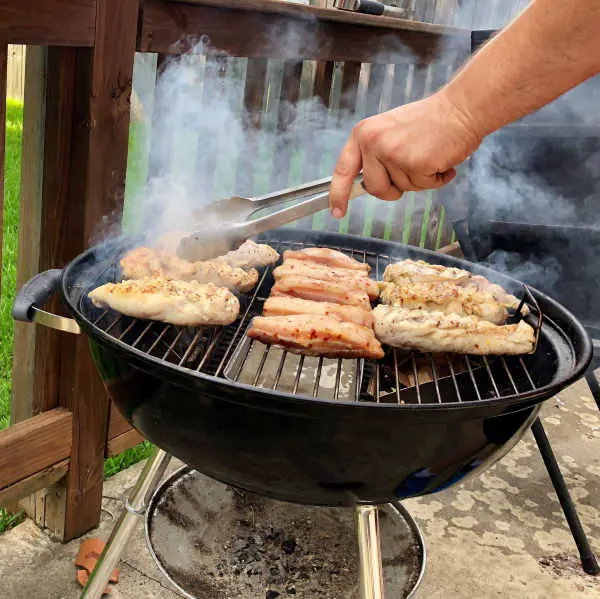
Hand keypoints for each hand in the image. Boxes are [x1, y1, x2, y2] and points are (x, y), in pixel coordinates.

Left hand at [329, 91, 481, 217]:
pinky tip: (441, 159)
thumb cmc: (429, 121)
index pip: (343, 170)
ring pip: (403, 189)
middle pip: (376, 189)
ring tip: (429, 154)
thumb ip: (375, 157)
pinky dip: (437, 179)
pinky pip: (424, 186)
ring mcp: (393, 153)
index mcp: (364, 133)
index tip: (337, 212)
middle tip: (412, 167)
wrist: (461, 108)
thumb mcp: (389, 132)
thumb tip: (367, 186)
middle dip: (394, 189)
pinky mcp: (415, 163)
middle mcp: (374, 142)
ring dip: (421, 179)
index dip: (338, 194)